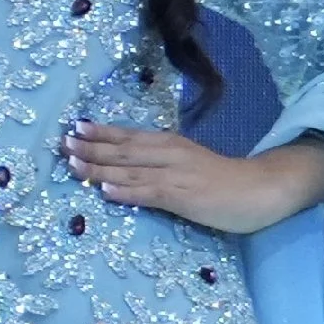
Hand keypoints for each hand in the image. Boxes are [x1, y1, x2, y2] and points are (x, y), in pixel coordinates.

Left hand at [60, 122, 323, 235]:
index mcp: (170, 144)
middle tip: (63, 144)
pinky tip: (106, 192)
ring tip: (74, 165)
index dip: (101, 133)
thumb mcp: (188, 163)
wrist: (261, 189)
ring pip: (131, 170)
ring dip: (100, 168)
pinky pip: (151, 193)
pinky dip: (127, 191)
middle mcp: (169, 154)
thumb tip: (128, 166)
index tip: (75, 127)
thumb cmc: (223, 179)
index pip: (129, 136)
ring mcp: (176, 175)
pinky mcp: (184, 197)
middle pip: (124, 150)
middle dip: (92, 148)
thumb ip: (161, 163)